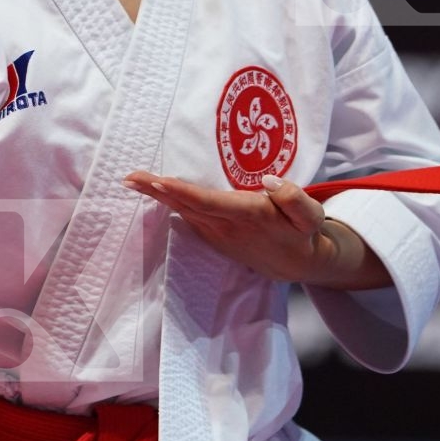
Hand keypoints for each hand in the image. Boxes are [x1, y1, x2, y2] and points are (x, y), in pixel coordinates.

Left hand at [122, 171, 391, 288]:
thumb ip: (293, 197)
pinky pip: (188, 217)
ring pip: (183, 212)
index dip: (180, 192)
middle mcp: (225, 226)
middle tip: (129, 177)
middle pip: (185, 206)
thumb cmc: (304, 232)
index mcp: (245, 216)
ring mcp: (217, 234)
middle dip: (156, 192)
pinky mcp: (215, 236)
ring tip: (134, 181)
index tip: (156, 181)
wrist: (301, 263)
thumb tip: (269, 181)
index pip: (206, 201)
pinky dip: (170, 205)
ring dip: (158, 197)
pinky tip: (155, 194)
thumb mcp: (310, 214)